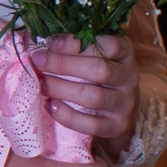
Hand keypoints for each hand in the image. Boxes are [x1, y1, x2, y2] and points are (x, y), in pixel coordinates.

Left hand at [33, 33, 138, 160]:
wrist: (122, 108)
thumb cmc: (101, 73)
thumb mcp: (98, 54)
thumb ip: (78, 46)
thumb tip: (44, 40)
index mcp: (126, 54)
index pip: (111, 45)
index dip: (79, 44)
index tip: (52, 43)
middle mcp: (129, 78)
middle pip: (99, 70)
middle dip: (63, 65)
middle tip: (37, 61)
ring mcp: (124, 104)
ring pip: (94, 97)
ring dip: (61, 89)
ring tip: (39, 83)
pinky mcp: (116, 126)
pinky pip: (91, 124)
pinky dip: (68, 116)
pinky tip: (50, 105)